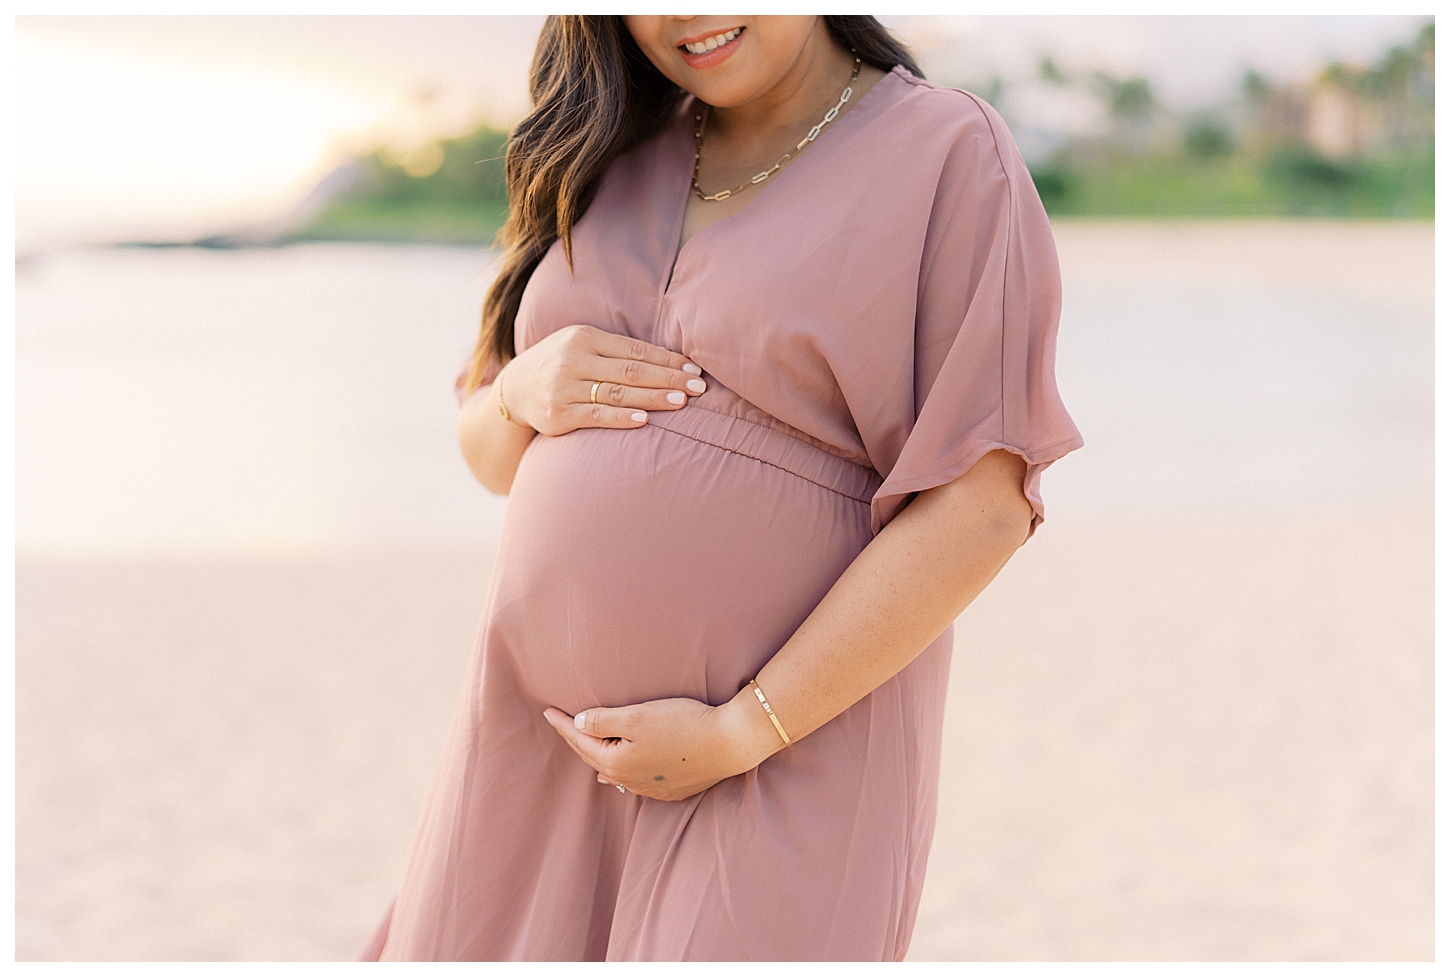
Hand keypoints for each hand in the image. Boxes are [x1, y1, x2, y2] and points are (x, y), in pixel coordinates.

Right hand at [499, 324, 706, 435]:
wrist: (514, 388)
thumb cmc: (562, 364)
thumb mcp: (583, 345)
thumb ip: (618, 351)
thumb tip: (672, 361)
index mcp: (584, 337)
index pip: (635, 349)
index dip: (667, 359)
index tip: (695, 369)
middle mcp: (573, 359)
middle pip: (630, 370)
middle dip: (668, 378)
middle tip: (698, 387)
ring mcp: (564, 388)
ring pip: (616, 393)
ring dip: (652, 397)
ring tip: (681, 402)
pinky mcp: (558, 414)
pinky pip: (596, 416)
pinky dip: (621, 418)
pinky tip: (645, 420)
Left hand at [541, 697, 759, 801]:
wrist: (728, 743)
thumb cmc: (683, 724)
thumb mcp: (637, 716)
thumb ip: (603, 720)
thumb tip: (580, 723)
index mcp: (616, 763)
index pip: (580, 740)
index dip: (562, 724)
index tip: (547, 711)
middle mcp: (629, 781)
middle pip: (594, 757)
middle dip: (577, 740)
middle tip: (562, 724)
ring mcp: (651, 788)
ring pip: (614, 772)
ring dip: (598, 757)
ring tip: (586, 746)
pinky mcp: (671, 789)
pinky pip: (635, 781)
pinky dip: (622, 770)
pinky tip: (618, 770)